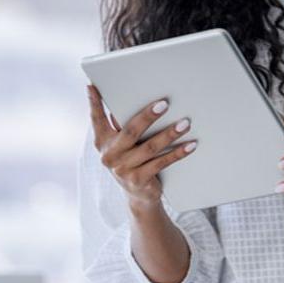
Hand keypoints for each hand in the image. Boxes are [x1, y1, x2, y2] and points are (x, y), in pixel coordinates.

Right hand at [87, 84, 196, 207]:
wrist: (138, 196)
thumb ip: (121, 126)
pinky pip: (162, 162)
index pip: (97, 119)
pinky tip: (190, 144)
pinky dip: (177, 153)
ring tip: (185, 123)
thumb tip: (132, 99)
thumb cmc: (132, 161)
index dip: (94, 103)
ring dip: (169, 134)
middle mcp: (110, 155)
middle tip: (164, 104)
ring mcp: (123, 169)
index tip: (92, 86)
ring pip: (150, 147)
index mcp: (103, 142)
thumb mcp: (122, 145)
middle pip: (130, 132)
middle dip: (148, 116)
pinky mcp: (139, 180)